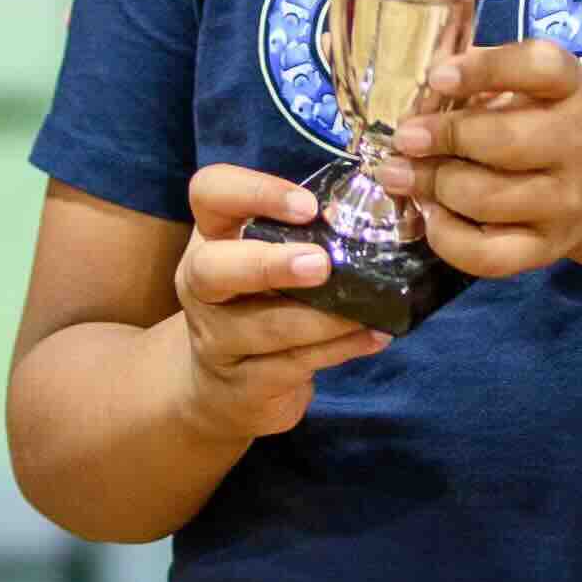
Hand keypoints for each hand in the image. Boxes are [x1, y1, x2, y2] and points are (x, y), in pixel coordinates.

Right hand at [173, 159, 383, 430]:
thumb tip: (379, 210)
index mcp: (212, 238)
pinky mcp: (244, 385)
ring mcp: (217, 340)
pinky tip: (373, 337)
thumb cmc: (260, 303)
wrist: (224, 389)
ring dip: (321, 319)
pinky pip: (293, 365)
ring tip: (367, 311)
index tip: (308, 206)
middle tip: (320, 265)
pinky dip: (338, 350)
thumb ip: (305, 235)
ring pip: (264, 328)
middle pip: (211, 269)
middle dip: (268, 265)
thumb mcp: (267, 260)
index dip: (254, 192)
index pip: (210, 193)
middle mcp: (202, 287)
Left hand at [400, 40, 581, 286]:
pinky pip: (489, 255)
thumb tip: (418, 91)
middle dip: (442, 139)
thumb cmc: (557, 121)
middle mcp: (577, 143)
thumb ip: (484, 77)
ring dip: (433, 186)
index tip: (438, 77)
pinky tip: (432, 217)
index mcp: (571, 88)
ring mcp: (564, 201)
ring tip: (400, 175)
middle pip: (502, 142)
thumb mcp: (539, 85)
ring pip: (486, 198)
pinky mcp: (547, 249)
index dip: (484, 70)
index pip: (538, 68)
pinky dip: (448, 239)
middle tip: (404, 139)